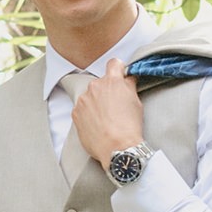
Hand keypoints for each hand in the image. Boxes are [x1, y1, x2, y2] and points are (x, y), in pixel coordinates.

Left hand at [70, 55, 144, 170]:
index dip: (118, 69)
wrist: (117, 148)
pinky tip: (97, 125)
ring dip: (95, 103)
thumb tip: (127, 79)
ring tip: (105, 120)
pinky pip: (82, 109)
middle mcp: (95, 87)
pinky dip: (88, 115)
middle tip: (114, 107)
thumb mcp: (136, 102)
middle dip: (106, 91)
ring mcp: (83, 100)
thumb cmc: (130, 127)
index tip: (119, 76)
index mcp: (112, 81)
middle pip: (101, 83)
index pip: (113, 64)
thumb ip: (129, 86)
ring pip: (90, 96)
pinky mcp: (76, 113)